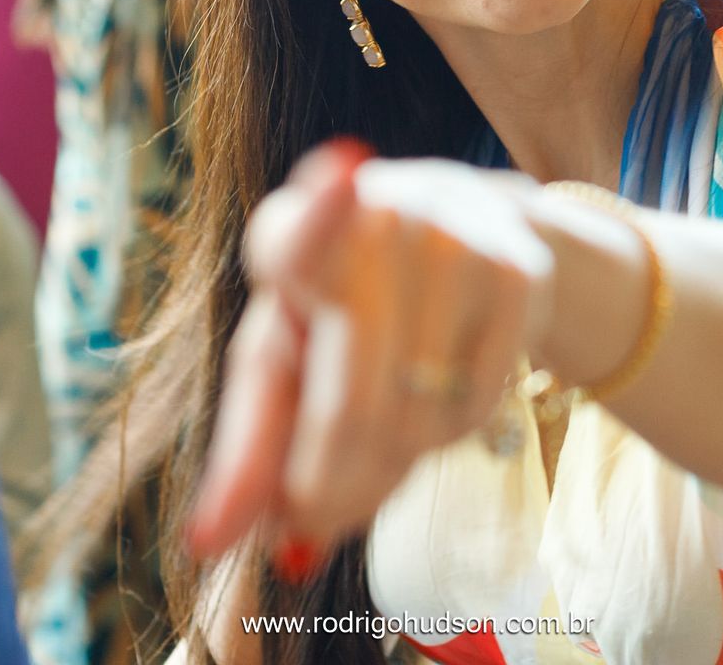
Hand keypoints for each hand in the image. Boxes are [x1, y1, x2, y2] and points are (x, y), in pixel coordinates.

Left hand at [184, 144, 551, 570]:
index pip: (303, 231)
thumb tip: (207, 545)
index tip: (342, 177)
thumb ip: (246, 455)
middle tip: (309, 528)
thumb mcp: (280, 367)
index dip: (321, 213)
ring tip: (382, 423)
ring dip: (391, 461)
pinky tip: (439, 387)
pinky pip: (475, 404)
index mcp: (287, 233)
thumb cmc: (341, 310)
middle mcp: (373, 216)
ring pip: (416, 416)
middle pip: (353, 400)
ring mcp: (452, 237)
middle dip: (327, 485)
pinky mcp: (515, 268)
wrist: (463, 235)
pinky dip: (450, 432)